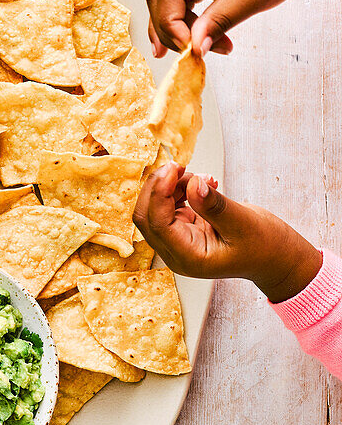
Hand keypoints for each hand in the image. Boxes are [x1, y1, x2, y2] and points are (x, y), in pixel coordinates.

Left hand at [134, 163, 321, 303]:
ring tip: (205, 180)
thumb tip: (193, 184)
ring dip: (172, 186)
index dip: (158, 192)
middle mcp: (177, 252)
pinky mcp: (183, 231)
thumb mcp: (243, 222)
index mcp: (188, 257)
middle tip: (180, 166)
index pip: (158, 223)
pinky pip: (170, 206)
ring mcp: (178, 242)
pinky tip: (205, 185)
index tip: (172, 168)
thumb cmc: (265, 247)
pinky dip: (181, 190)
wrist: (276, 258)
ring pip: (156, 208)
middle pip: (147, 216)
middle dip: (159, 187)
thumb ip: (214, 205)